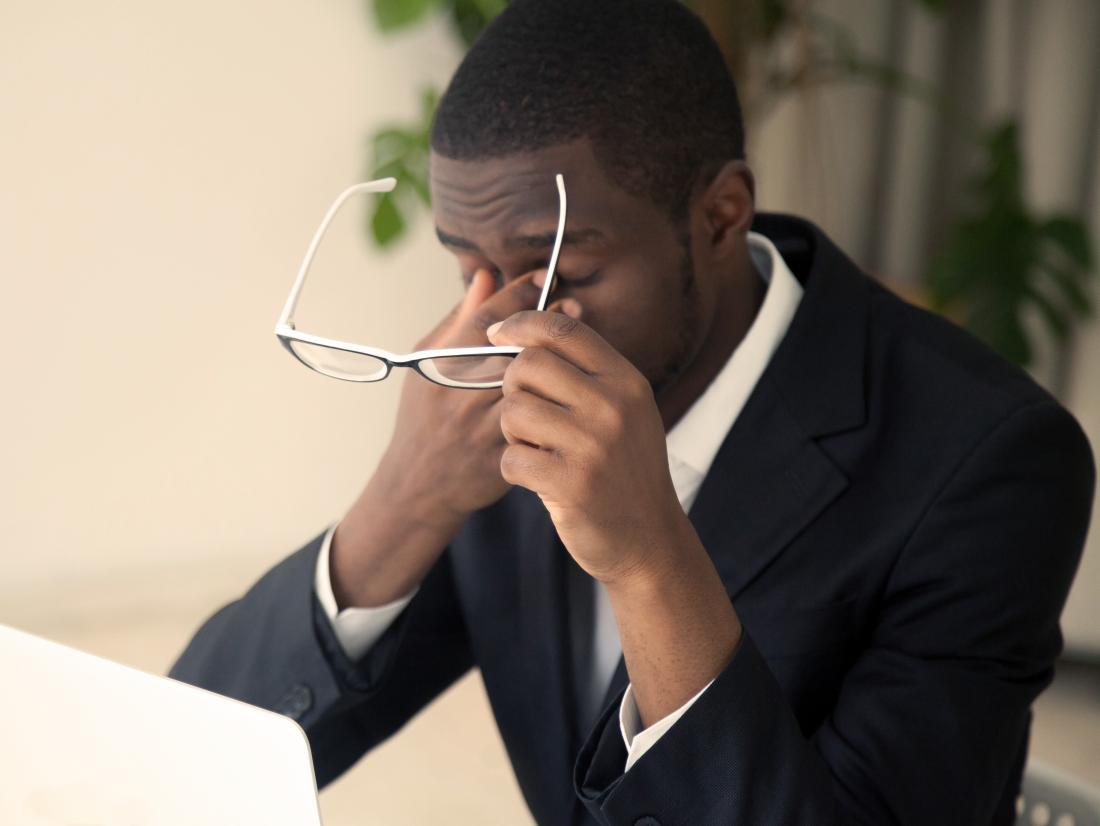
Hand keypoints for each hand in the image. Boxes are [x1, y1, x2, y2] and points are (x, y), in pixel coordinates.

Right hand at [331, 269, 578, 607]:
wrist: (419, 488)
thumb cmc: (424, 416)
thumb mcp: (428, 365)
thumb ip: (459, 320)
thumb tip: (486, 275)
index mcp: (437, 368)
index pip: (484, 319)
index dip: (518, 292)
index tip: (544, 277)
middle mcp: (458, 397)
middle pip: (511, 349)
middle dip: (545, 324)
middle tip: (574, 306)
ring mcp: (480, 430)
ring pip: (528, 387)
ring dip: (557, 362)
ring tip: (579, 342)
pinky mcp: (500, 457)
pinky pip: (536, 424)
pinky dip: (555, 403)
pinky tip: (574, 388)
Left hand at [488, 310, 686, 583]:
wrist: (649, 539)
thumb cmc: (625, 469)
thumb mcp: (626, 410)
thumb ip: (588, 372)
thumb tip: (528, 329)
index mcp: (625, 381)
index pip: (562, 331)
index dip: (521, 324)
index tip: (498, 332)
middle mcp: (613, 406)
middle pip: (528, 365)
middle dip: (514, 388)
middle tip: (528, 416)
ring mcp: (593, 444)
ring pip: (513, 411)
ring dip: (513, 433)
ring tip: (539, 449)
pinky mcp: (571, 483)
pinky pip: (511, 458)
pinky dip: (516, 469)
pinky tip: (539, 478)